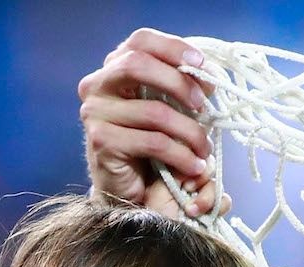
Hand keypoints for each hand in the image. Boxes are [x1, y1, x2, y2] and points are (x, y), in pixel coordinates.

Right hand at [78, 28, 225, 216]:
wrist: (127, 188)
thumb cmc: (150, 144)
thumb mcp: (166, 107)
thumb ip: (179, 85)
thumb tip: (209, 73)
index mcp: (114, 67)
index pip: (140, 41)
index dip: (173, 48)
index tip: (202, 66)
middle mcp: (97, 85)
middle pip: (138, 64)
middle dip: (179, 83)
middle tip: (204, 106)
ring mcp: (95, 112)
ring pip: (153, 111)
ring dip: (190, 131)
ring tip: (205, 149)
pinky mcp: (101, 141)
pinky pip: (152, 142)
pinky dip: (181, 155)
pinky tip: (194, 166)